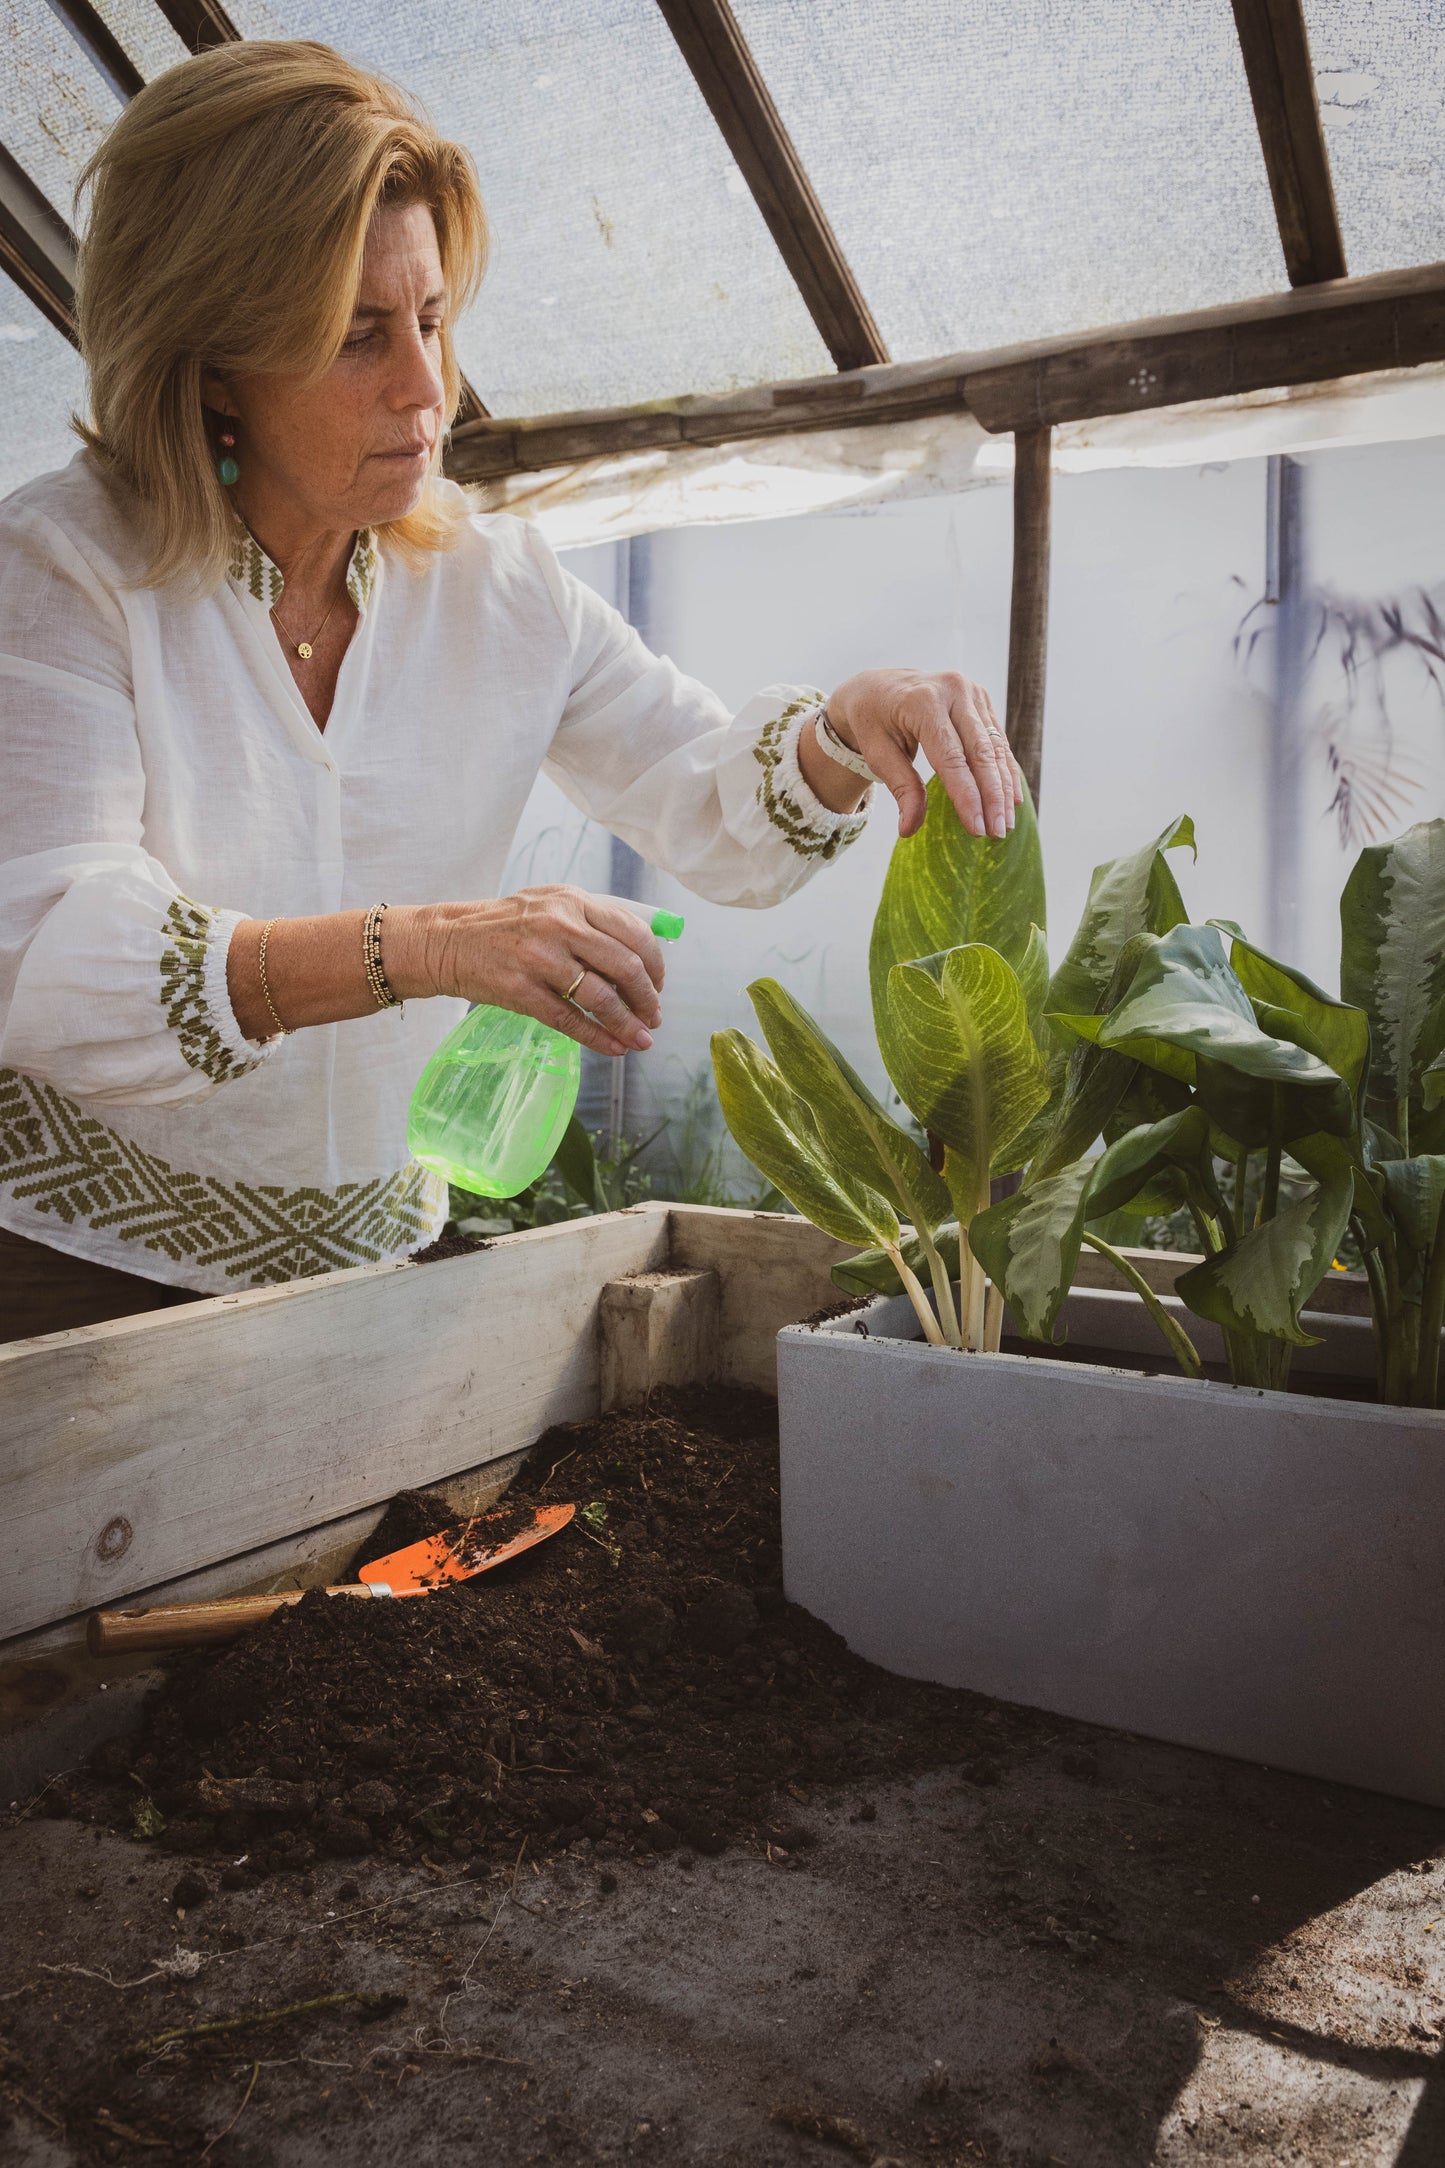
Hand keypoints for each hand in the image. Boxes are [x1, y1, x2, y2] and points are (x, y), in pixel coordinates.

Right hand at [411, 887, 664, 1057]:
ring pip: (601, 997)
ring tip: (641, 1039)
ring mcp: (540, 958)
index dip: (656, 964)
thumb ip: (592, 922)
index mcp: (573, 901)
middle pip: (625, 966)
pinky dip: (599, 1037)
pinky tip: (615, 1047)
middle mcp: (560, 925)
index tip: (659, 985)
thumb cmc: (504, 926)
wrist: (447, 941)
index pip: (633, 933)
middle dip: (647, 998)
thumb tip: (642, 956)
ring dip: (629, 1023)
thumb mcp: (550, 905)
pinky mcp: (521, 990)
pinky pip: (571, 1020)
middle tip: (654, 1017)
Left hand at [824, 669, 1022, 840]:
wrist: (879, 687)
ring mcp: (972, 692)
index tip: (977, 828)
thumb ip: (900, 788)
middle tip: (997, 833)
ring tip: (1005, 824)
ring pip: (995, 748)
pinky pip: (997, 740)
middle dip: (992, 796)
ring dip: (1003, 788)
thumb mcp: (877, 754)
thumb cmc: (874, 722)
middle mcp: (953, 690)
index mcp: (923, 701)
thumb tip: (909, 829)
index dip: (967, 795)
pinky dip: (1005, 770)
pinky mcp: (982, 699)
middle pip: (980, 752)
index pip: (951, 757)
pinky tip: (1011, 799)